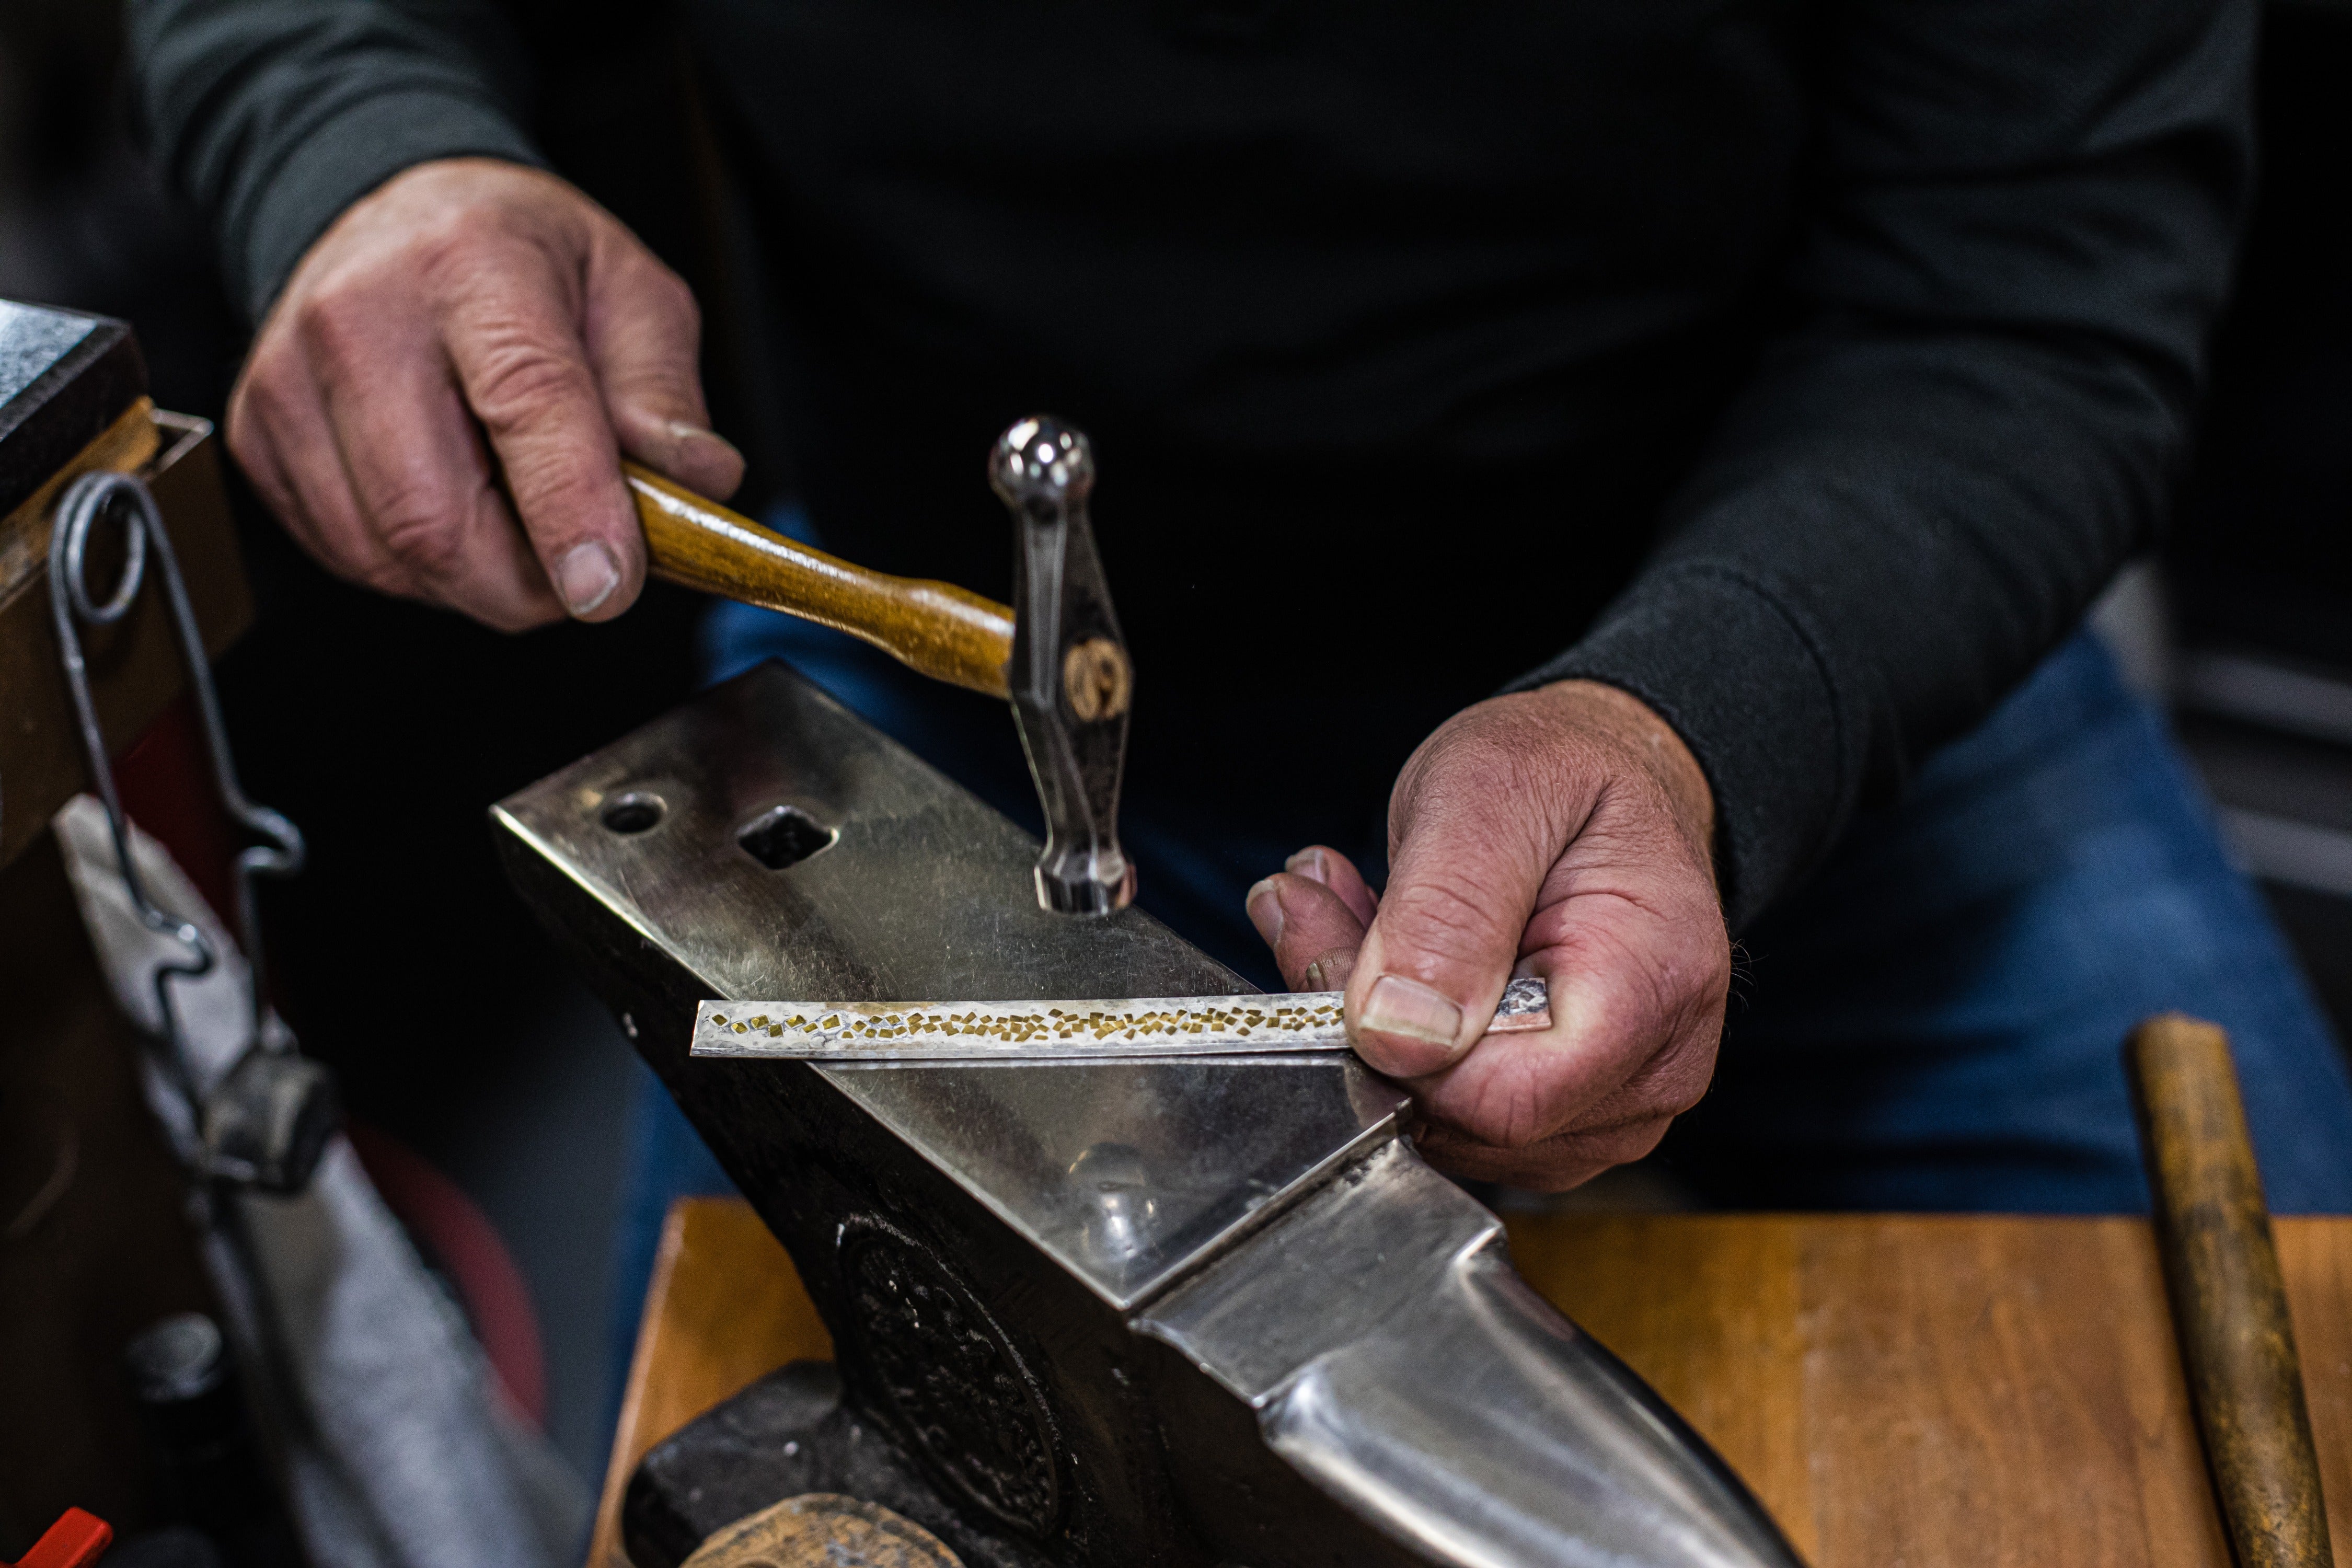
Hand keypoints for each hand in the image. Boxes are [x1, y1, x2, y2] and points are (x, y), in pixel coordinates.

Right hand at [228, 158, 743, 630]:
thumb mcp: (630, 294)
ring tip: (523, 522)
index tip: (609, 588)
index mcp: (472, 265)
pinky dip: (422, 568)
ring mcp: (289, 382)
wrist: (396, 216)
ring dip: (480, 581)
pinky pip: (352, 556)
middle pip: (437, 516)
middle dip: (529, 583)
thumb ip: (665, 395)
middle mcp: (359, 317)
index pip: (523, 406)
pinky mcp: (257, 439)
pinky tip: (457, 507)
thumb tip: (697, 485)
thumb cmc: (522, 261)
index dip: (569, 512)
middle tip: (589, 569)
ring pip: (393, 555)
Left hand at [1246, 681, 1727, 1189]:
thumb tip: (1398, 1037)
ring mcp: (1617, 1101)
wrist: (1611, 775)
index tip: (1343, 941)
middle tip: (1318, 905)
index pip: (1506, 1098)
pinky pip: (1459, 1113)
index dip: (1400, 1047)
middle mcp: (1654, 1068)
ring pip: (1452, 1125)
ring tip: (1353, 914)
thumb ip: (1448, 911)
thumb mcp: (1492, 789)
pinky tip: (1387, 956)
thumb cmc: (1568, 770)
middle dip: (1369, 1021)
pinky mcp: (1572, 1109)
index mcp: (1653, 986)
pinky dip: (1400, 1041)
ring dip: (1374, 1027)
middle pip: (1472, 1118)